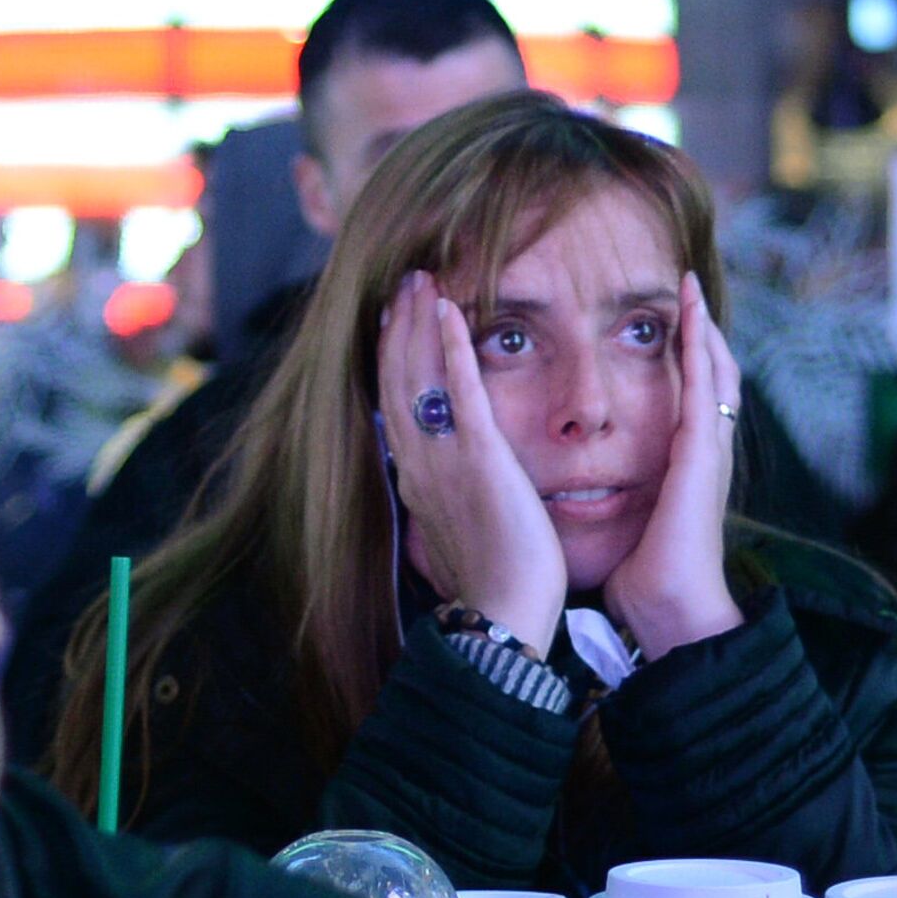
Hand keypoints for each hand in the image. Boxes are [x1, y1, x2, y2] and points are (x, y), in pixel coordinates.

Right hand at [378, 270, 565, 651]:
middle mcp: (420, 464)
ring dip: (418, 323)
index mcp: (417, 481)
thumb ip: (450, 500)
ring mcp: (444, 460)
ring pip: (419, 376)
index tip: (394, 321)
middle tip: (404, 281)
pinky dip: (452, 347)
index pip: (396, 406)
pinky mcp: (480, 459)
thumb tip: (446, 489)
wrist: (503, 617)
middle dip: (399, 327)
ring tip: (420, 279)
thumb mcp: (459, 534)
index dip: (392, 358)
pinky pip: (461, 391)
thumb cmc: (496, 585)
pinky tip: (450, 310)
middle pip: (398, 380)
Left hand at [602, 272, 744, 659]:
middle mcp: (705, 451)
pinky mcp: (701, 453)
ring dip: (702, 326)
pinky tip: (689, 316)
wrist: (670, 611)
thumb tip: (580, 495)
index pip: (689, 398)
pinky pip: (703, 387)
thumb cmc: (643, 579)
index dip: (682, 360)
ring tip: (689, 287)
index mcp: (685, 466)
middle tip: (686, 289)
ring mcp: (709, 450)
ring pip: (714, 371)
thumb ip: (616, 500)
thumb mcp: (626, 525)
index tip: (664, 324)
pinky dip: (698, 347)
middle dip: (699, 331)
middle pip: (710, 375)